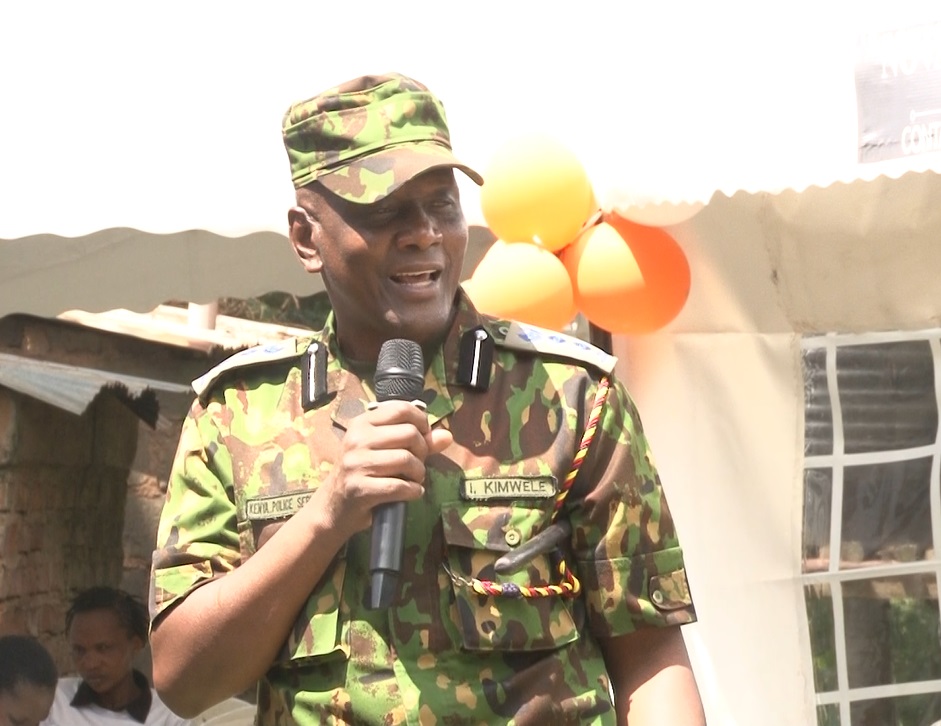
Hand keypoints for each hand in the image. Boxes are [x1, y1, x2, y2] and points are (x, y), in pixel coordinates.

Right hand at [312, 400, 451, 537]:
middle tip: (417, 463)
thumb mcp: (385, 451)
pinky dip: (413, 491)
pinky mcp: (360, 488)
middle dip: (422, 451)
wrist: (335, 506)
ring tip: (414, 479)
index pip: (401, 409)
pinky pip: (399, 486)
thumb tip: (447, 435)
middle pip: (409, 433)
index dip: (421, 422)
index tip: (422, 437)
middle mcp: (357, 439)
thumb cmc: (364, 473)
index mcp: (362, 423)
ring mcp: (356, 463)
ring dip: (419, 473)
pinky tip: (411, 492)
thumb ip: (417, 441)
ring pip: (406, 459)